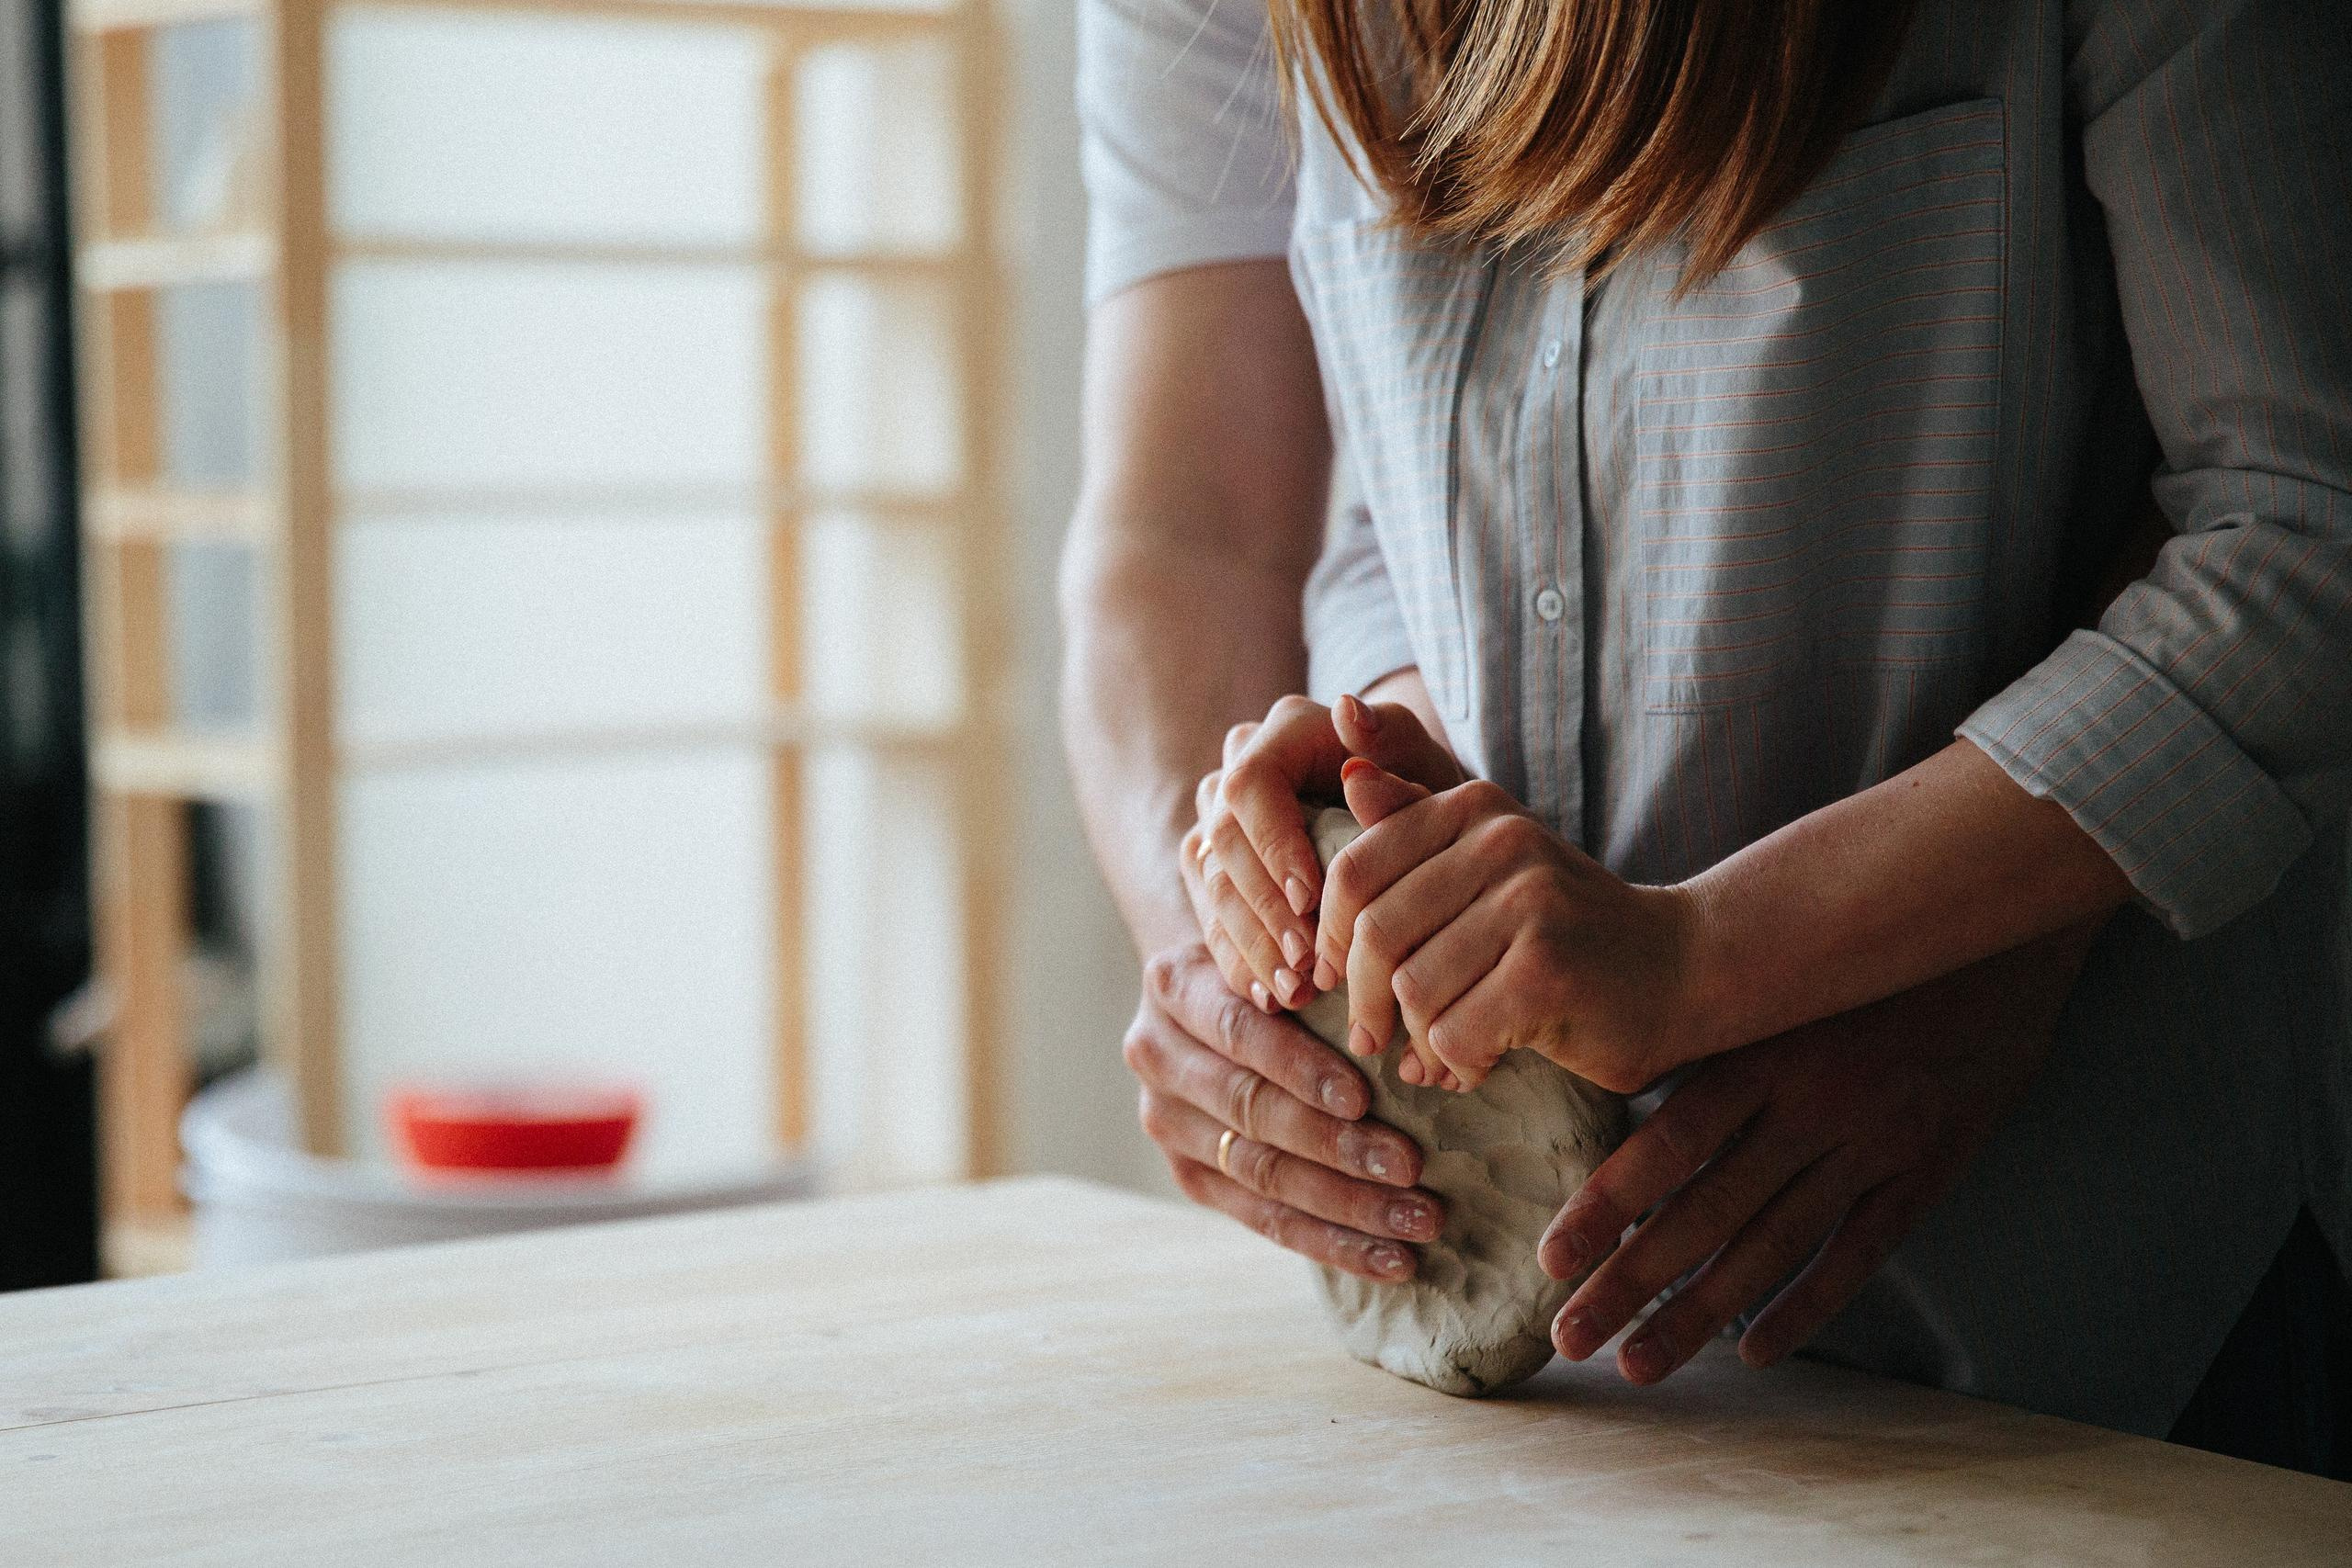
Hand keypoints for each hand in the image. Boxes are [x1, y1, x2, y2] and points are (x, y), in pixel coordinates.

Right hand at [1122, 942, 1443, 1279]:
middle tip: (1411, 1168)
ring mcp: (1168, 1123)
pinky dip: (1331, 1242)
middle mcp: (1157, 1056)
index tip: (1364, 1099)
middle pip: (1252, 1112)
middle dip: (1337, 1146)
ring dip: (1347, 1205)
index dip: (1300, 1069)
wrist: (1206, 994)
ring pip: (1262, 1174)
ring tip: (1417, 1221)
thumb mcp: (1275, 944)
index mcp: (1174, 987)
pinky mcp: (1189, 1175)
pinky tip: (1389, 1259)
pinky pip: (1263, 1218)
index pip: (1240, 1034)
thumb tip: (1388, 1005)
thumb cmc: (1266, 961)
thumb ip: (1309, 966)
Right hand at [1182, 680, 1463, 1015]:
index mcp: (1287, 731)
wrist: (1425, 840)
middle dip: (1262, 907)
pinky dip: (1241, 960)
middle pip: (1222, 837)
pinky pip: (1209, 914)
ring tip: (1294, 992)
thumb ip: (1397, 752)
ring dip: (1250, 942)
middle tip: (1305, 962)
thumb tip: (1347, 711)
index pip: (1251, 785)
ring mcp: (1219, 817)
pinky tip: (1274, 998)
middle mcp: (1240, 765)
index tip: (1311, 900)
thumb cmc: (1433, 807)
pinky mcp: (1213, 869)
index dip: (1272, 845)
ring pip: (1209, 880)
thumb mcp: (1432, 780)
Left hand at [1316, 761, 1699, 1094]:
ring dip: (1417, 1040)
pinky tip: (1479, 1065)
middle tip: (1370, 1040)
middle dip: (1362, 1001)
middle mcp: (1502, 842)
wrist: (1682, 971)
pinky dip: (1456, 1062)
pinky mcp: (1548, 971)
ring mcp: (1530, 903)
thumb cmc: (1565, 927)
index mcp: (1474, 810)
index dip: (1328, 936)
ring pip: (1412, 989)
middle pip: (1375, 933)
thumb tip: (1348, 772)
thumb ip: (1414, 822)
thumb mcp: (1487, 865)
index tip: (1333, 978)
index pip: (1356, 871)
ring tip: (1438, 1054)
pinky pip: (1453, 1032)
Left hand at [1535, 926, 2098, 1383]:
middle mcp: (1816, 1102)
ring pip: (1773, 1246)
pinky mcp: (1928, 1168)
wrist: (1994, 930)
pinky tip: (1753, 1352)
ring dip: (1701, 1312)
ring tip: (1637, 1361)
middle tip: (1566, 1338)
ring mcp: (1876, 1140)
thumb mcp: (1772, 974)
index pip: (1668, 1143)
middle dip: (1630, 1281)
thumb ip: (1700, 1030)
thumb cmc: (1854, 951)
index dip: (1607, 1207)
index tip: (1550, 1260)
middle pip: (1708, 1211)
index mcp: (1762, 1048)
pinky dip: (1805, 1307)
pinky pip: (1859, 1253)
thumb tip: (1601, 1070)